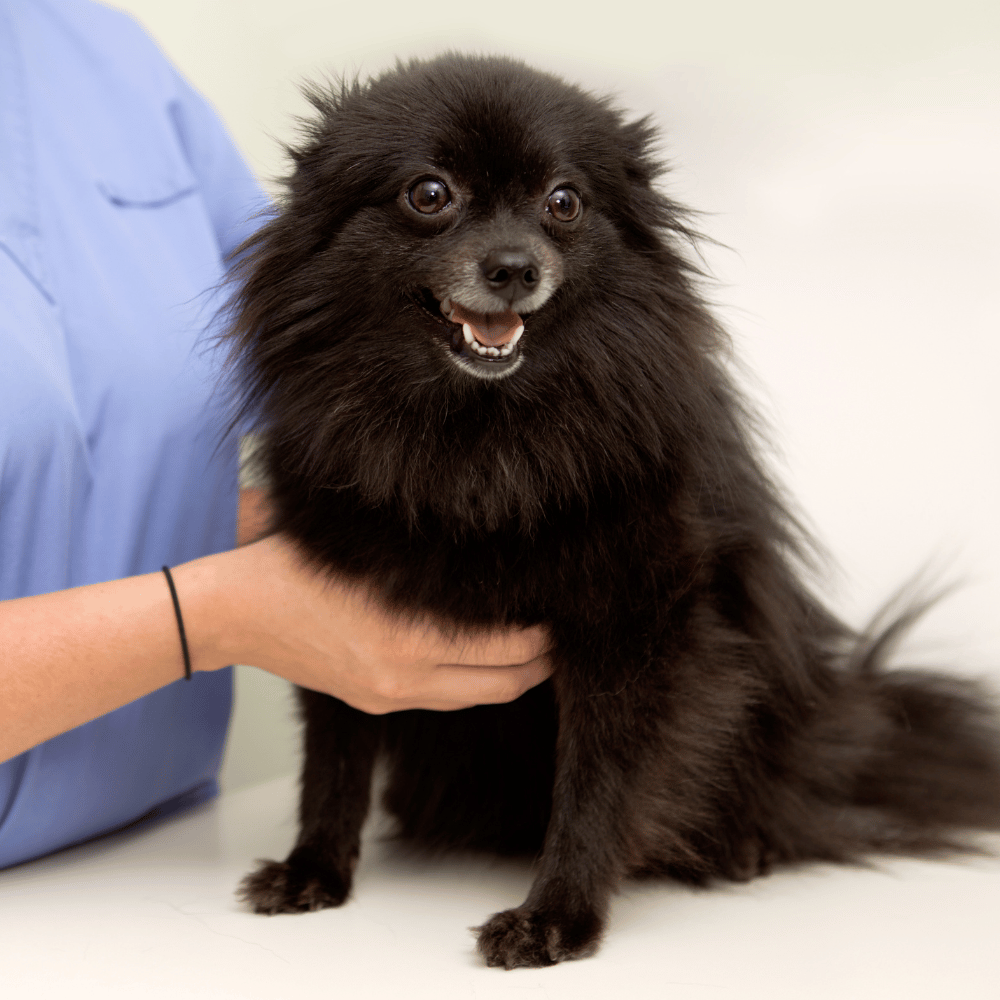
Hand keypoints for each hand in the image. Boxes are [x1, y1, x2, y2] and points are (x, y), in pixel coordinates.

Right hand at [179, 534, 552, 712]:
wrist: (237, 614)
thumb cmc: (296, 569)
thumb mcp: (368, 554)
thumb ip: (426, 562)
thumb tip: (482, 551)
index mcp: (409, 636)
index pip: (506, 647)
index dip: (542, 635)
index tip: (560, 612)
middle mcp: (406, 675)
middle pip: (504, 683)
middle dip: (541, 664)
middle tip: (561, 637)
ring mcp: (390, 694)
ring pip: (477, 696)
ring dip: (512, 677)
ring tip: (535, 651)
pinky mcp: (375, 701)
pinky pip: (443, 698)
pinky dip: (474, 682)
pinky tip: (483, 659)